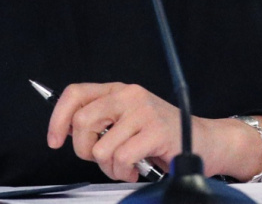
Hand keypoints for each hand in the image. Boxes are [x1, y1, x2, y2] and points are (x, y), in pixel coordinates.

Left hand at [46, 83, 261, 181]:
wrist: (206, 141)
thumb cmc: (165, 135)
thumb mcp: (130, 121)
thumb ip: (104, 122)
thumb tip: (67, 133)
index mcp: (120, 91)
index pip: (76, 94)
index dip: (58, 118)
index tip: (54, 140)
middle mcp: (130, 96)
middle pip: (82, 121)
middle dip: (84, 150)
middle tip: (102, 158)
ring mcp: (143, 111)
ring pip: (100, 148)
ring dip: (110, 166)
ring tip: (126, 163)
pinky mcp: (156, 131)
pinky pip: (122, 158)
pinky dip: (125, 171)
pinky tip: (138, 167)